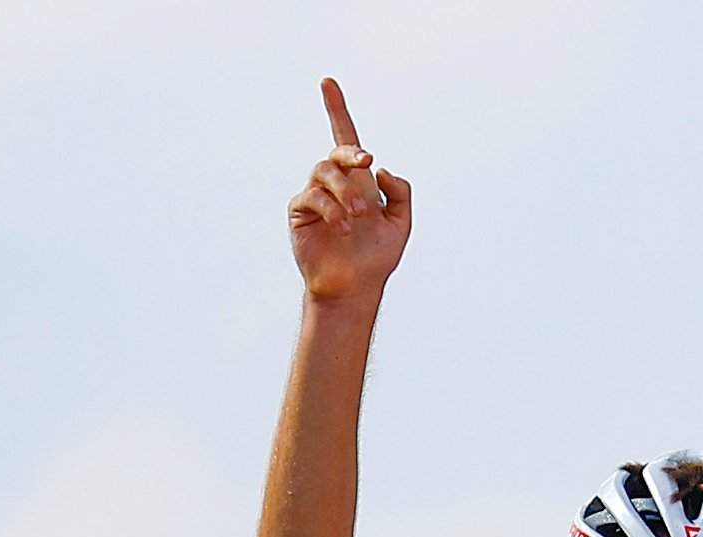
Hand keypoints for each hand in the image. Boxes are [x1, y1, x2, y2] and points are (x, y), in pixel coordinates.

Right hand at [287, 77, 411, 300]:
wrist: (355, 288)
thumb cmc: (376, 258)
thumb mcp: (401, 223)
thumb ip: (401, 193)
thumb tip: (381, 170)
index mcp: (358, 182)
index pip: (346, 139)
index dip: (336, 110)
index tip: (327, 83)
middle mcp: (335, 184)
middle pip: (337, 152)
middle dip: (351, 152)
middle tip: (367, 163)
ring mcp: (315, 196)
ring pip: (324, 172)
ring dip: (344, 191)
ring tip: (357, 218)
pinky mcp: (301, 212)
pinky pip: (312, 197)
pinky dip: (330, 209)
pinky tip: (343, 227)